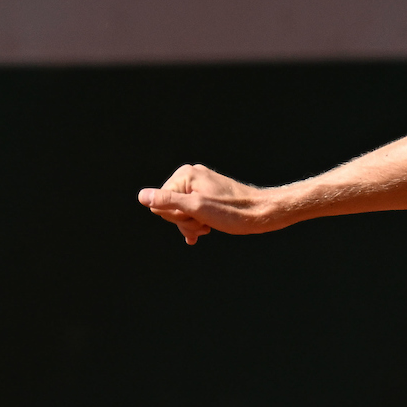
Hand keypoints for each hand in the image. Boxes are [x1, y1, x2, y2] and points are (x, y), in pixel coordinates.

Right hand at [137, 164, 279, 244]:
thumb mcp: (197, 208)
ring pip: (182, 211)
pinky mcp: (209, 195)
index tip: (197, 217)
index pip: (160, 202)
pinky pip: (193, 210)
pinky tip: (202, 232)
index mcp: (185, 175)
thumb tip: (142, 196)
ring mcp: (201, 185)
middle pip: (170, 206)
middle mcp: (191, 176)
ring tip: (208, 227)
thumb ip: (168, 202)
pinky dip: (196, 222)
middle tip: (204, 224)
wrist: (263, 213)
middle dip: (184, 220)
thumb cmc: (233, 211)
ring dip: (192, 224)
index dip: (177, 216)